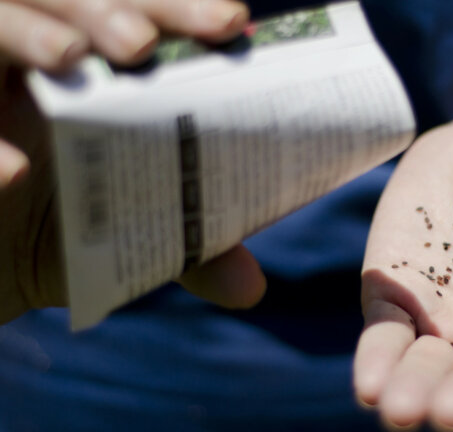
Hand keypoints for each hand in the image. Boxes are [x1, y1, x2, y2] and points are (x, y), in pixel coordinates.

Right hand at [0, 0, 264, 323]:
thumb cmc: (64, 231)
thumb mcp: (131, 240)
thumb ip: (189, 251)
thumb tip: (251, 287)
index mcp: (100, 79)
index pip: (141, 21)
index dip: (180, 13)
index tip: (231, 24)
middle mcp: (40, 66)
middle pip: (67, 5)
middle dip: (106, 12)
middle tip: (144, 42)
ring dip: (30, 32)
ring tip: (71, 56)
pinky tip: (11, 174)